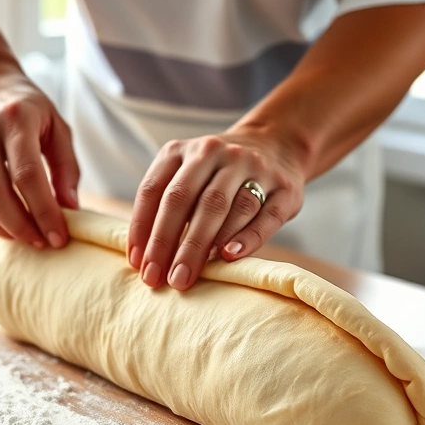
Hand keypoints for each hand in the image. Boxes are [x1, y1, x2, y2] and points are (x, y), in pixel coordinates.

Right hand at [0, 64, 79, 248]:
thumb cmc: (25, 107)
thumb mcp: (56, 125)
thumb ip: (66, 167)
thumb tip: (70, 209)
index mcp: (15, 118)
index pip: (28, 176)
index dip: (44, 212)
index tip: (59, 237)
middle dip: (21, 226)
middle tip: (41, 241)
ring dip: (0, 228)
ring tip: (24, 236)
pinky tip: (2, 223)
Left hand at [127, 130, 305, 290]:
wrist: (275, 145)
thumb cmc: (218, 175)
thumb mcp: (187, 175)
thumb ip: (165, 207)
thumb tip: (144, 259)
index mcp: (181, 150)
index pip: (154, 190)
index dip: (143, 229)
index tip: (139, 265)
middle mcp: (215, 152)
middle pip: (186, 199)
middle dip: (170, 242)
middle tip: (164, 279)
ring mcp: (253, 167)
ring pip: (224, 206)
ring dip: (203, 243)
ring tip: (188, 272)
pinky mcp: (284, 187)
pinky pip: (264, 215)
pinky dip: (246, 238)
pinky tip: (229, 257)